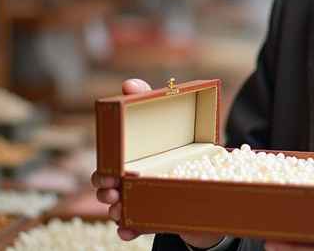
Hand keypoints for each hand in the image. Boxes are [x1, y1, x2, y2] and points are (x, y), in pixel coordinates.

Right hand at [91, 79, 224, 247]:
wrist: (212, 174)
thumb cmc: (181, 141)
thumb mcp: (169, 118)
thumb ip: (148, 99)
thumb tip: (129, 84)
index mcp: (133, 158)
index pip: (108, 166)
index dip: (101, 172)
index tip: (106, 172)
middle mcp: (133, 181)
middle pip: (108, 189)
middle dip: (104, 191)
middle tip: (112, 190)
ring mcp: (144, 199)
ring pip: (121, 209)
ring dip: (115, 211)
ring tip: (120, 211)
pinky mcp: (158, 215)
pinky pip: (141, 225)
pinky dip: (130, 229)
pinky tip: (128, 231)